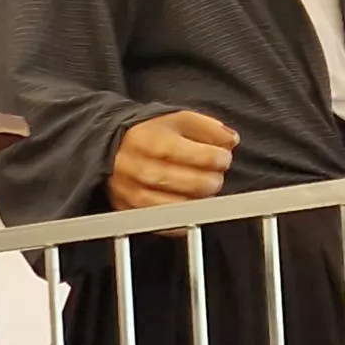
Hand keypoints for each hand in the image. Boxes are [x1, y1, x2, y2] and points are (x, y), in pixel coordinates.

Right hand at [107, 109, 234, 209]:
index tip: (223, 157)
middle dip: (205, 180)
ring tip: (206, 192)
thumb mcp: (180, 121)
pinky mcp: (126, 209)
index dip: (209, 156)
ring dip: (195, 201)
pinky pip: (157, 223)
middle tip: (217, 177)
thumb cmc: (152, 135)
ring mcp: (127, 190)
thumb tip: (230, 140)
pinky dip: (180, 220)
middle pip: (173, 179)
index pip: (179, 151)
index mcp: (143, 138)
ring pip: (165, 204)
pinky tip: (193, 211)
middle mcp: (131, 165)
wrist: (115, 149)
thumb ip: (208, 128)